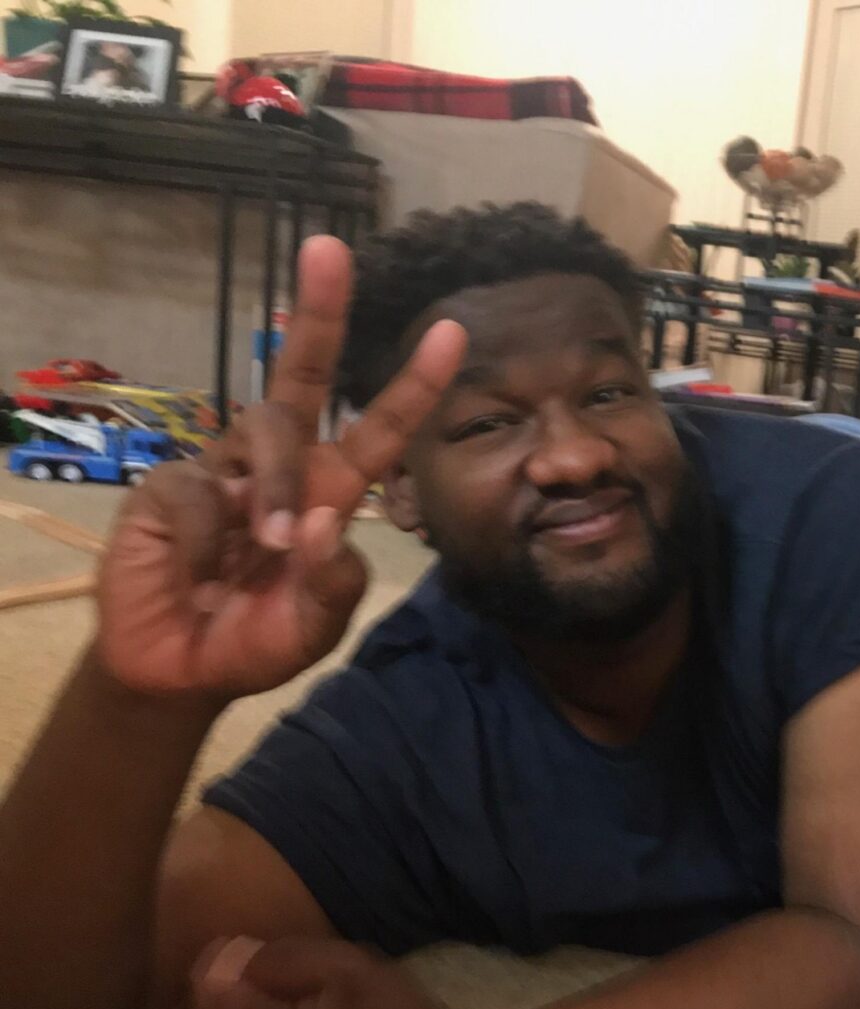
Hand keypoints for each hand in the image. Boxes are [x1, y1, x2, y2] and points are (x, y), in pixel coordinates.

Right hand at [95, 237, 466, 698]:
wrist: (183, 671)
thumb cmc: (258, 638)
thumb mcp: (314, 624)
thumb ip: (334, 584)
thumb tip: (330, 525)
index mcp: (331, 488)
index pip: (380, 427)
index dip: (415, 382)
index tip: (452, 331)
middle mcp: (281, 466)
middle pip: (303, 375)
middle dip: (320, 311)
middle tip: (330, 248)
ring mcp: (222, 471)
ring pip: (263, 435)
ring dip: (276, 492)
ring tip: (269, 550)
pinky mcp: (168, 489)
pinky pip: (197, 491)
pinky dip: (207, 541)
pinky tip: (201, 577)